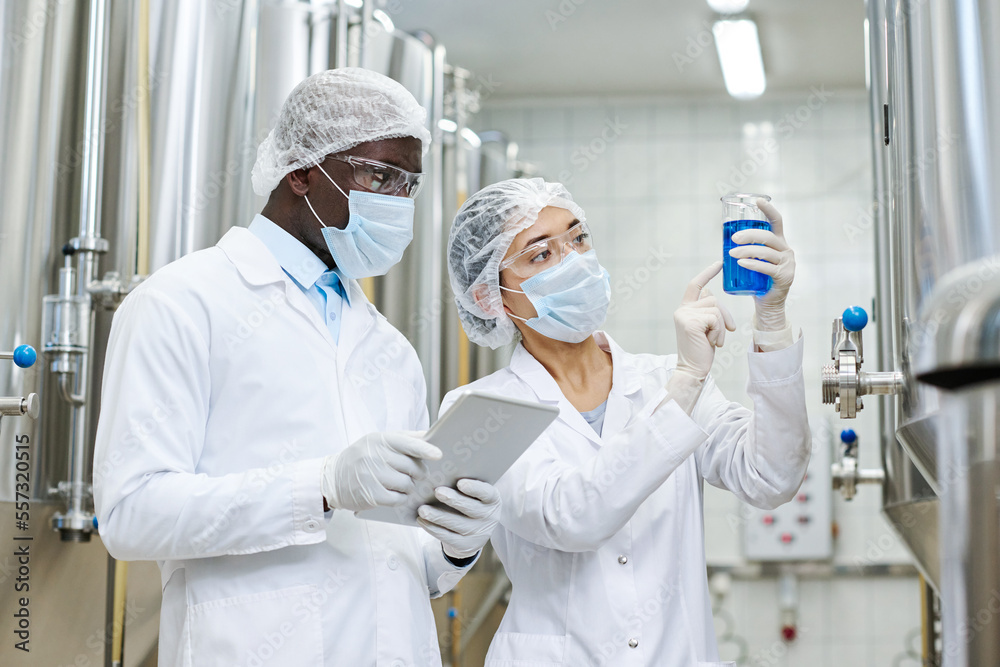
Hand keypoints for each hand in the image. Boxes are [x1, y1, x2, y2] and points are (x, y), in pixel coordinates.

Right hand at [322, 432, 441, 512]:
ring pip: (407, 484)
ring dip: (409, 487)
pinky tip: (395, 494)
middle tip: (417, 474)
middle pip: (411, 466)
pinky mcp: (371, 495)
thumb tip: (431, 437)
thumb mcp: (379, 442)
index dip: (424, 449)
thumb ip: (405, 438)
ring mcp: (371, 476)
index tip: (438, 455)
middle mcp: (374, 456)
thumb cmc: (363, 458)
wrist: (333, 478)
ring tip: (402, 484)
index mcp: (379, 440)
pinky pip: (398, 498)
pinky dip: (401, 498)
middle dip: (419, 472)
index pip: (407, 443)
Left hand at [417, 479, 500, 559]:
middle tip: (437, 491)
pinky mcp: (465, 545)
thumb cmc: (471, 501)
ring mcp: (478, 533)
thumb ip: (464, 483)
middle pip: (471, 509)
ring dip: (438, 516)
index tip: (460, 483)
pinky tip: (422, 521)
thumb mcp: (474, 493)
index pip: (486, 493)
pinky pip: (448, 537)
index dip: (474, 488)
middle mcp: (488, 517)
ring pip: (457, 524)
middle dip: (454, 500)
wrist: (476, 529)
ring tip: (423, 510)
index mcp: (492, 500)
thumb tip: (443, 471)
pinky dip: (433, 529)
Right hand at [673, 262, 735, 381]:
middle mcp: (682, 309)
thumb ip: (706, 310)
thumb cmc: (701, 350)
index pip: (696, 285)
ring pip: (716, 309)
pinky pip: (715, 318)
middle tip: (728, 330)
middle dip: (725, 315)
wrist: (693, 369)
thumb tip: (710, 292)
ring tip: (714, 340)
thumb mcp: (705, 327)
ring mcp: (685, 315)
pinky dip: (718, 331)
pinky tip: (711, 342)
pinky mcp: (690, 322)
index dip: (707, 273)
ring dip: (721, 326)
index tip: (719, 263)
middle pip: (713, 299)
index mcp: (685, 309)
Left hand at [727, 199, 794, 330]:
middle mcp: (786, 251)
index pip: (777, 222)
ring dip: (747, 251)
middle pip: (769, 237)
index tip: (757, 200)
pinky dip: (753, 264)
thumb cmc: (757, 280)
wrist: (767, 305)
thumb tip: (726, 228)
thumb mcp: (752, 260)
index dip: (768, 210)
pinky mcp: (784, 277)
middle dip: (750, 235)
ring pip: (766, 252)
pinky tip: (742, 263)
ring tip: (732, 254)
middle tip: (733, 239)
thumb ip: (745, 246)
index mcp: (779, 244)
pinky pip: (767, 268)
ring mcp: (788, 264)